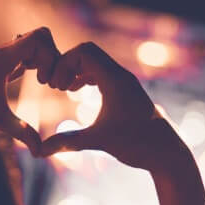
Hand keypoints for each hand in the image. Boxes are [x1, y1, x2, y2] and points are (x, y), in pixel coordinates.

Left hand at [0, 27, 60, 154]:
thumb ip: (21, 133)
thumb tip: (40, 152)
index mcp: (3, 58)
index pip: (39, 38)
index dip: (51, 57)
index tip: (45, 82)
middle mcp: (4, 52)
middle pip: (41, 37)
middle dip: (52, 56)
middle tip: (49, 82)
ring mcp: (3, 56)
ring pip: (35, 43)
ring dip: (46, 59)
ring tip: (44, 82)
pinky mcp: (2, 64)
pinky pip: (27, 53)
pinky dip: (38, 63)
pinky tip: (39, 82)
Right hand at [39, 42, 189, 171]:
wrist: (167, 153)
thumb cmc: (137, 144)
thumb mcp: (98, 141)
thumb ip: (67, 142)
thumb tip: (38, 152)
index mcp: (115, 80)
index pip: (83, 51)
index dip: (63, 64)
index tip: (54, 86)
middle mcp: (121, 76)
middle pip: (87, 52)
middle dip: (67, 64)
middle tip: (55, 86)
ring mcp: (125, 83)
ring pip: (95, 62)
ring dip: (76, 70)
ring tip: (63, 89)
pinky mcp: (127, 92)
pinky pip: (102, 72)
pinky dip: (86, 77)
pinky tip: (76, 92)